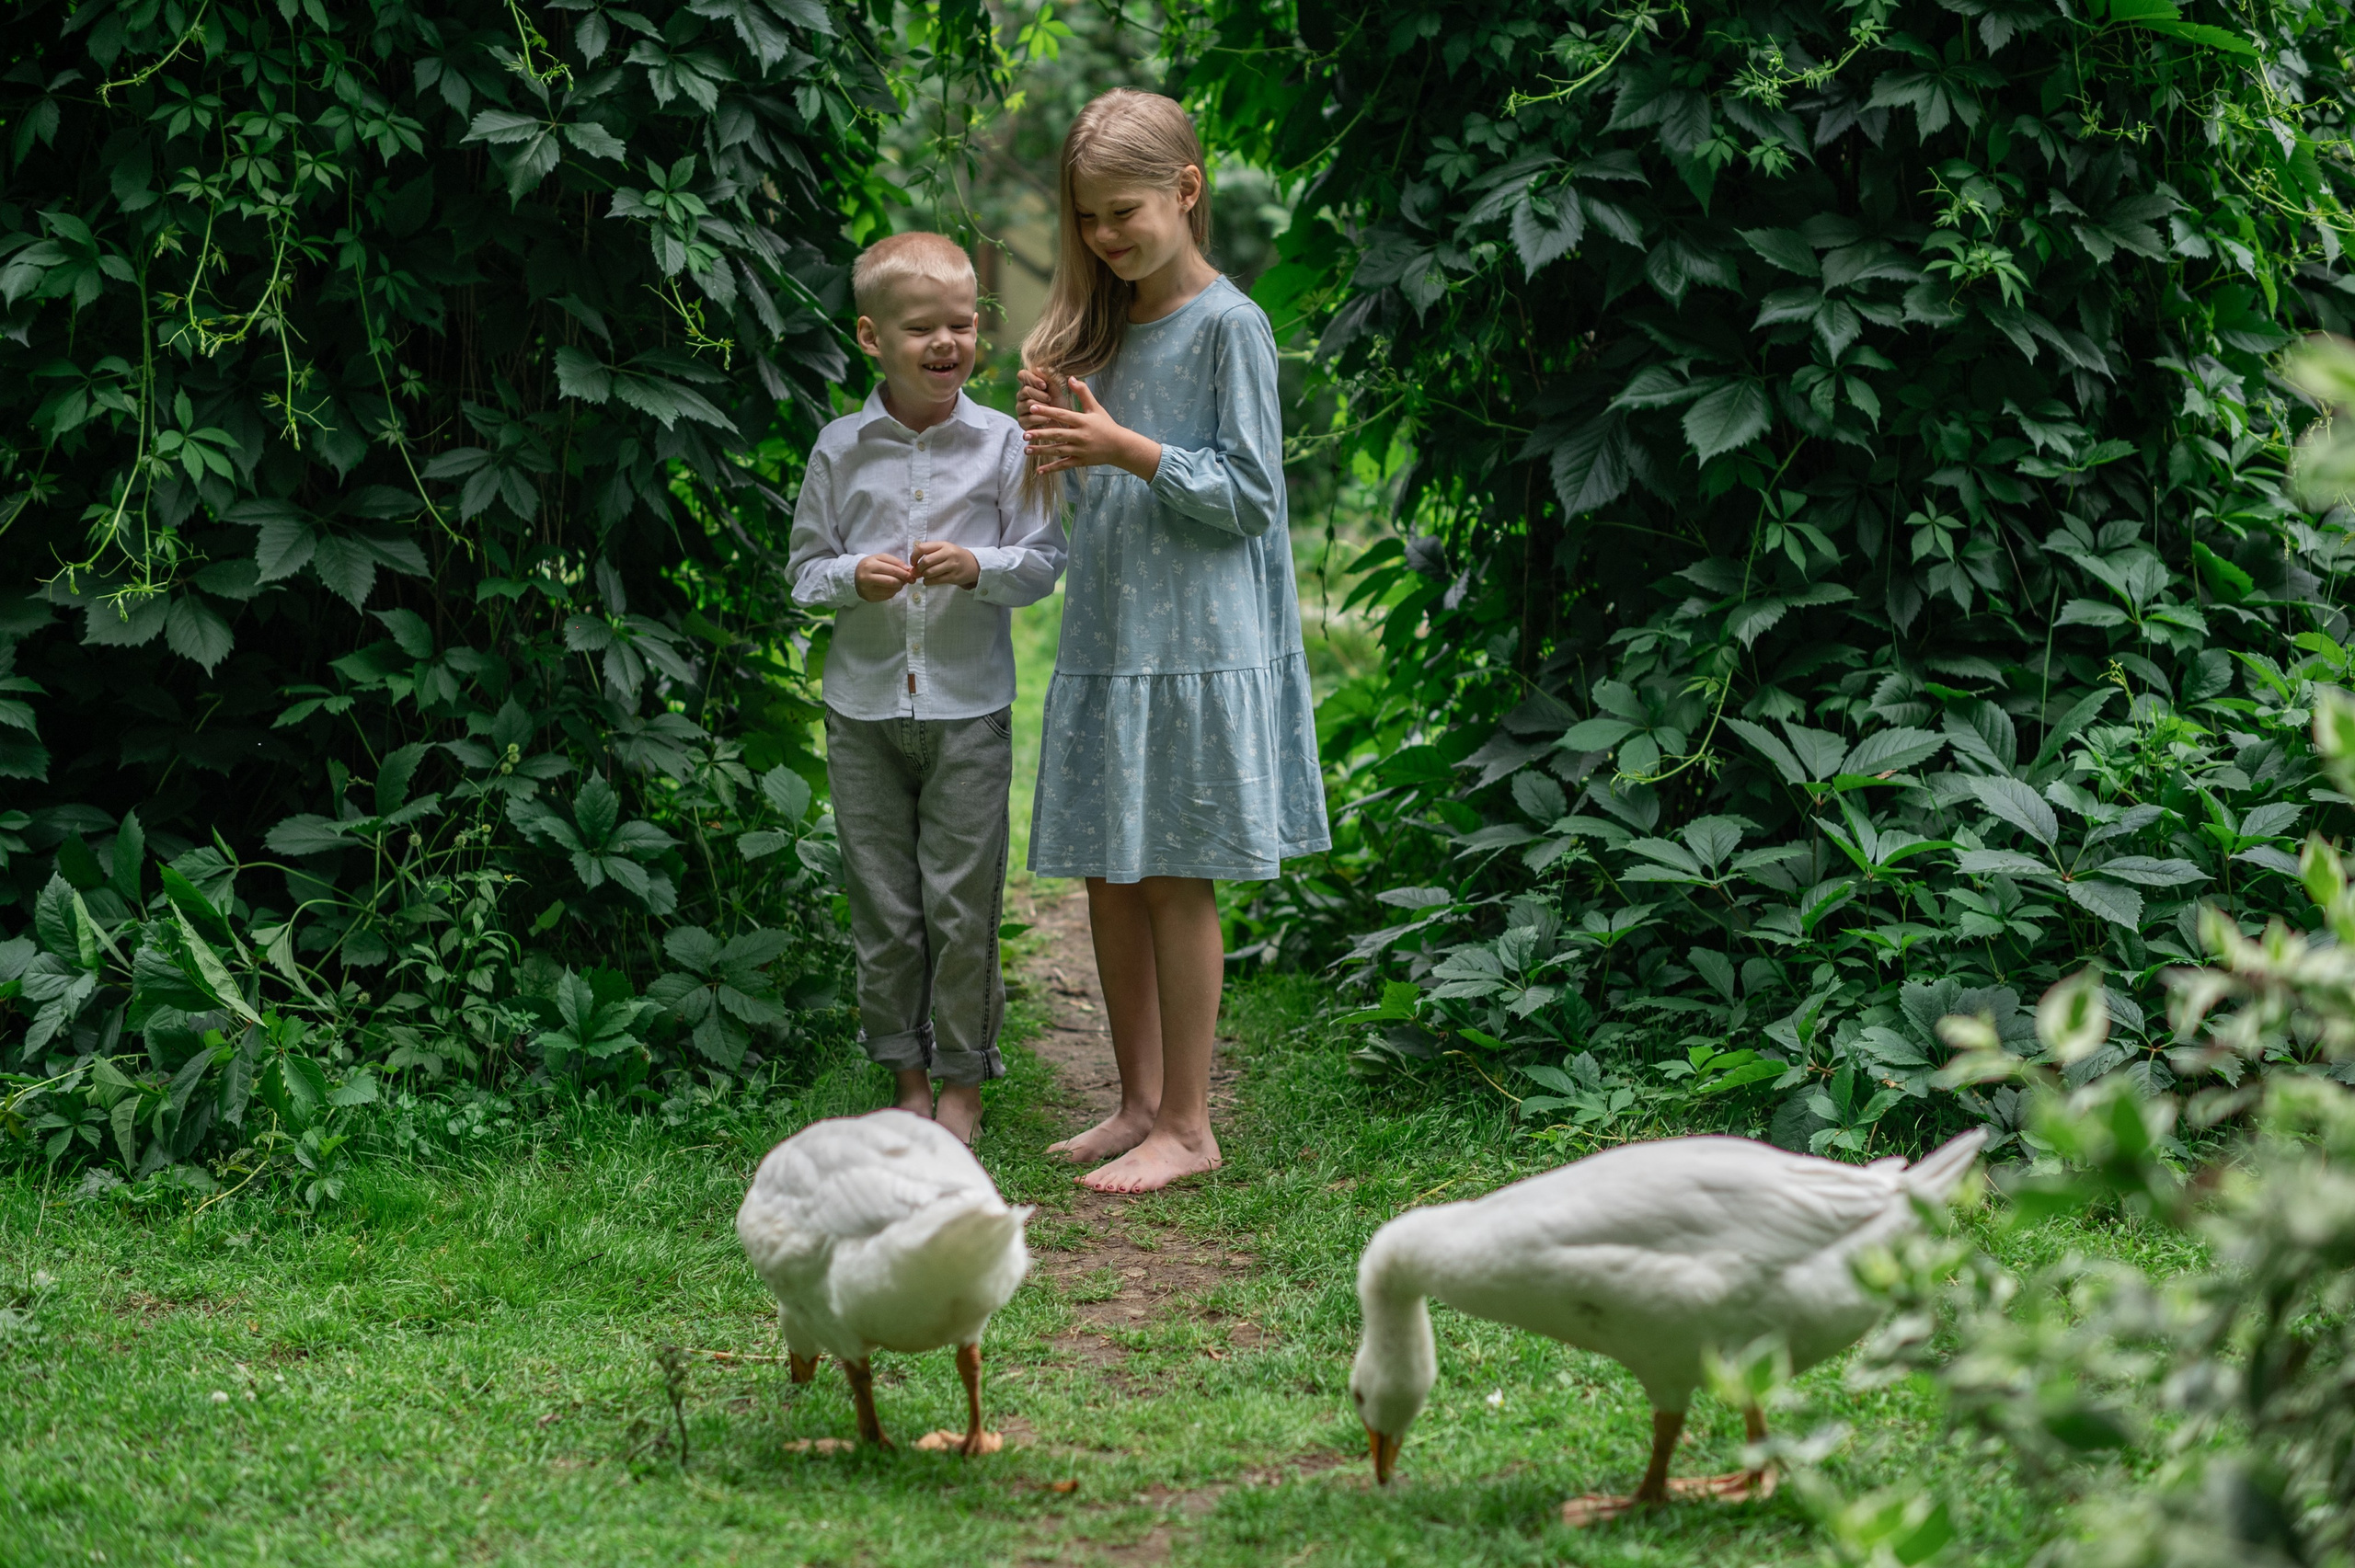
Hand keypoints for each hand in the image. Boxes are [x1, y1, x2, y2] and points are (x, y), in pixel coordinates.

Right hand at [855, 552, 913, 601]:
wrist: (854, 575)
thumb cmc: (870, 565)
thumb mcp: (880, 558)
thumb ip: (895, 562)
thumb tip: (908, 570)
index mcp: (870, 565)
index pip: (893, 570)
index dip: (905, 573)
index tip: (911, 574)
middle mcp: (867, 578)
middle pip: (892, 581)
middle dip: (902, 581)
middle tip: (907, 580)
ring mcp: (867, 589)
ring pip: (890, 590)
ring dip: (899, 587)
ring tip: (899, 583)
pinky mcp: (869, 598)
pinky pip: (887, 596)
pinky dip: (893, 592)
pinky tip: (891, 588)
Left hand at [911, 539, 979, 589]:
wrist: (973, 564)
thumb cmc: (954, 556)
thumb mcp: (944, 548)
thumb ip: (930, 552)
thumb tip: (913, 565)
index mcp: (943, 545)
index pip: (922, 548)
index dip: (914, 556)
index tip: (913, 562)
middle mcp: (948, 554)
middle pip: (926, 562)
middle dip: (918, 569)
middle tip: (918, 572)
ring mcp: (952, 566)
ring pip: (930, 572)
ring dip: (923, 576)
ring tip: (925, 576)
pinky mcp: (954, 577)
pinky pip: (936, 581)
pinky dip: (928, 582)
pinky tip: (929, 581)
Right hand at [1015, 366, 1061, 429]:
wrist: (1064, 425)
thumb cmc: (1060, 405)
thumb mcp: (1058, 389)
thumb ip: (1050, 378)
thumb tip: (1039, 368)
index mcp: (1029, 384)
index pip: (1022, 375)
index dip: (1032, 378)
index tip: (1044, 385)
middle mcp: (1022, 396)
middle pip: (1025, 390)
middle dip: (1040, 395)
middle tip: (1049, 399)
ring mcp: (1021, 409)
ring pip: (1026, 404)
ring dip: (1041, 406)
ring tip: (1050, 410)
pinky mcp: (1022, 422)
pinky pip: (1028, 418)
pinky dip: (1040, 418)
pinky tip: (1048, 419)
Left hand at [1023, 376, 1161, 480]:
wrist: (1120, 447)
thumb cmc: (1106, 425)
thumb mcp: (1096, 408)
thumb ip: (1083, 392)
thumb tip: (1071, 377)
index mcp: (1083, 421)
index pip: (1062, 415)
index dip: (1047, 411)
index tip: (1032, 407)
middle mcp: (1081, 436)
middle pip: (1057, 434)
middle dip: (1040, 434)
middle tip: (1025, 433)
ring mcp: (1080, 450)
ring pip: (1058, 451)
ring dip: (1042, 451)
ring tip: (1026, 450)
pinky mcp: (1080, 461)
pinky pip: (1064, 465)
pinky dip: (1052, 468)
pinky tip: (1039, 470)